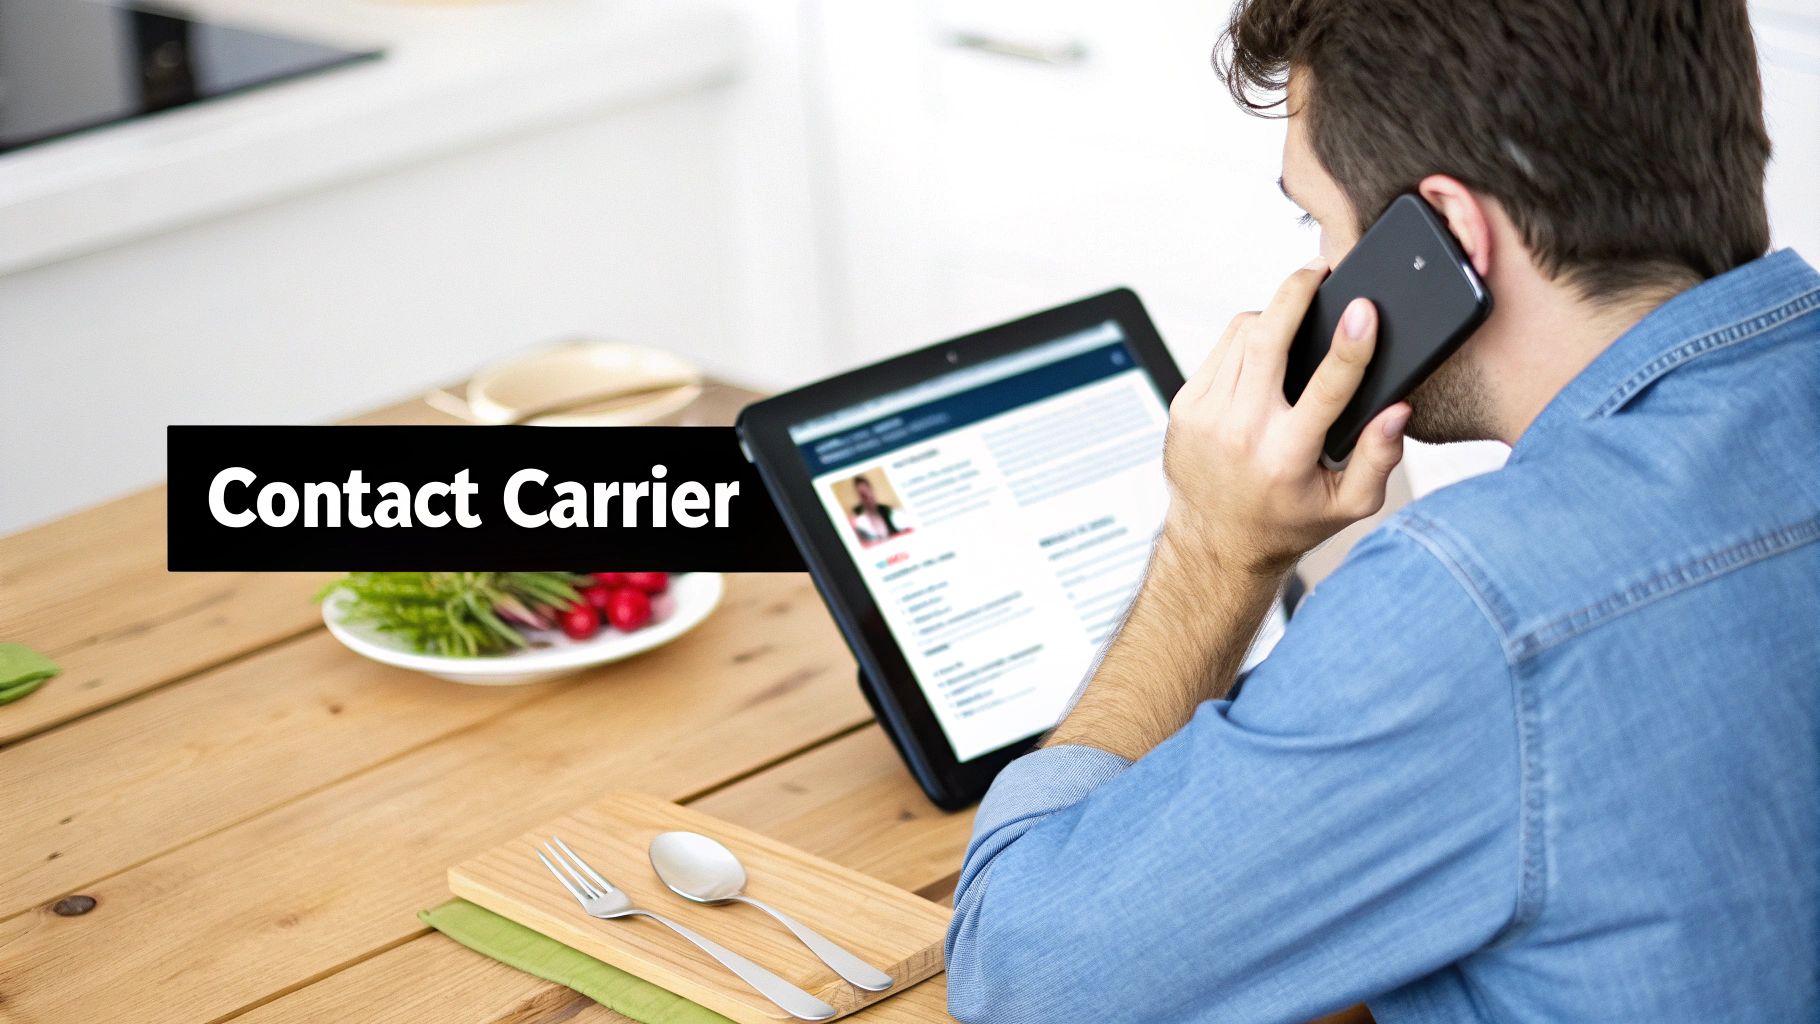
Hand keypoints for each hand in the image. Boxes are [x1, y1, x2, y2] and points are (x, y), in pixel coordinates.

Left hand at [1162, 260, 1408, 576]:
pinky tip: (1265, 347)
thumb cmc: (1285, 521)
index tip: (1364, 308)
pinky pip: (1221, 349)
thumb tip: (1397, 410)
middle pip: (1268, 339)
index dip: (1350, 344)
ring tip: (1298, 314)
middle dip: (1296, 293)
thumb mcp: (1348, 506)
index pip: (1326, 387)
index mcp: (1286, 456)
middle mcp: (1241, 432)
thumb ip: (1380, 458)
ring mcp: (1206, 416)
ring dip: (1273, 315)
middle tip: (1320, 271)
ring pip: (1242, 334)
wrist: (1215, 543)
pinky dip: (1246, 338)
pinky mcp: (1185, 406)